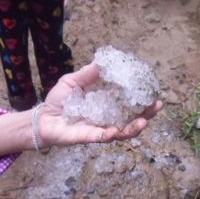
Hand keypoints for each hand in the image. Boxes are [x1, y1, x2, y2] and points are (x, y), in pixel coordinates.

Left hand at [39, 63, 161, 146]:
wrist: (42, 118)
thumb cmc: (58, 101)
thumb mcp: (73, 81)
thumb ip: (88, 73)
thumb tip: (103, 61)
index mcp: (107, 105)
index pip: (129, 103)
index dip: (143, 98)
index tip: (155, 91)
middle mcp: (107, 119)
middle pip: (132, 119)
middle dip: (147, 114)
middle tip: (157, 106)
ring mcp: (99, 129)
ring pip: (121, 132)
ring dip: (133, 128)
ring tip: (143, 122)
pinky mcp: (87, 137)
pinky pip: (100, 138)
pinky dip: (108, 135)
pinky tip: (114, 131)